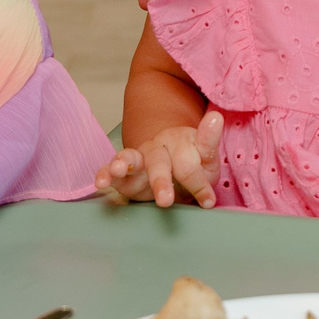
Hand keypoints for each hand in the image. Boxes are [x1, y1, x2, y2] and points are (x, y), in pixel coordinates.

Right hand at [94, 113, 224, 208]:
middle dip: (161, 182)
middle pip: (159, 162)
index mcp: (180, 141)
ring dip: (123, 164)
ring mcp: (138, 159)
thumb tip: (216, 117)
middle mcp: (157, 147)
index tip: (208, 201)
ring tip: (118, 169)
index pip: (188, 163)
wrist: (173, 166)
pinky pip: (110, 170)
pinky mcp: (123, 174)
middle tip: (166, 201)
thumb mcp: (206, 157)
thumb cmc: (192, 164)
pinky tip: (101, 181)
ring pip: (129, 158)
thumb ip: (209, 141)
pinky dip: (104, 173)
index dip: (198, 183)